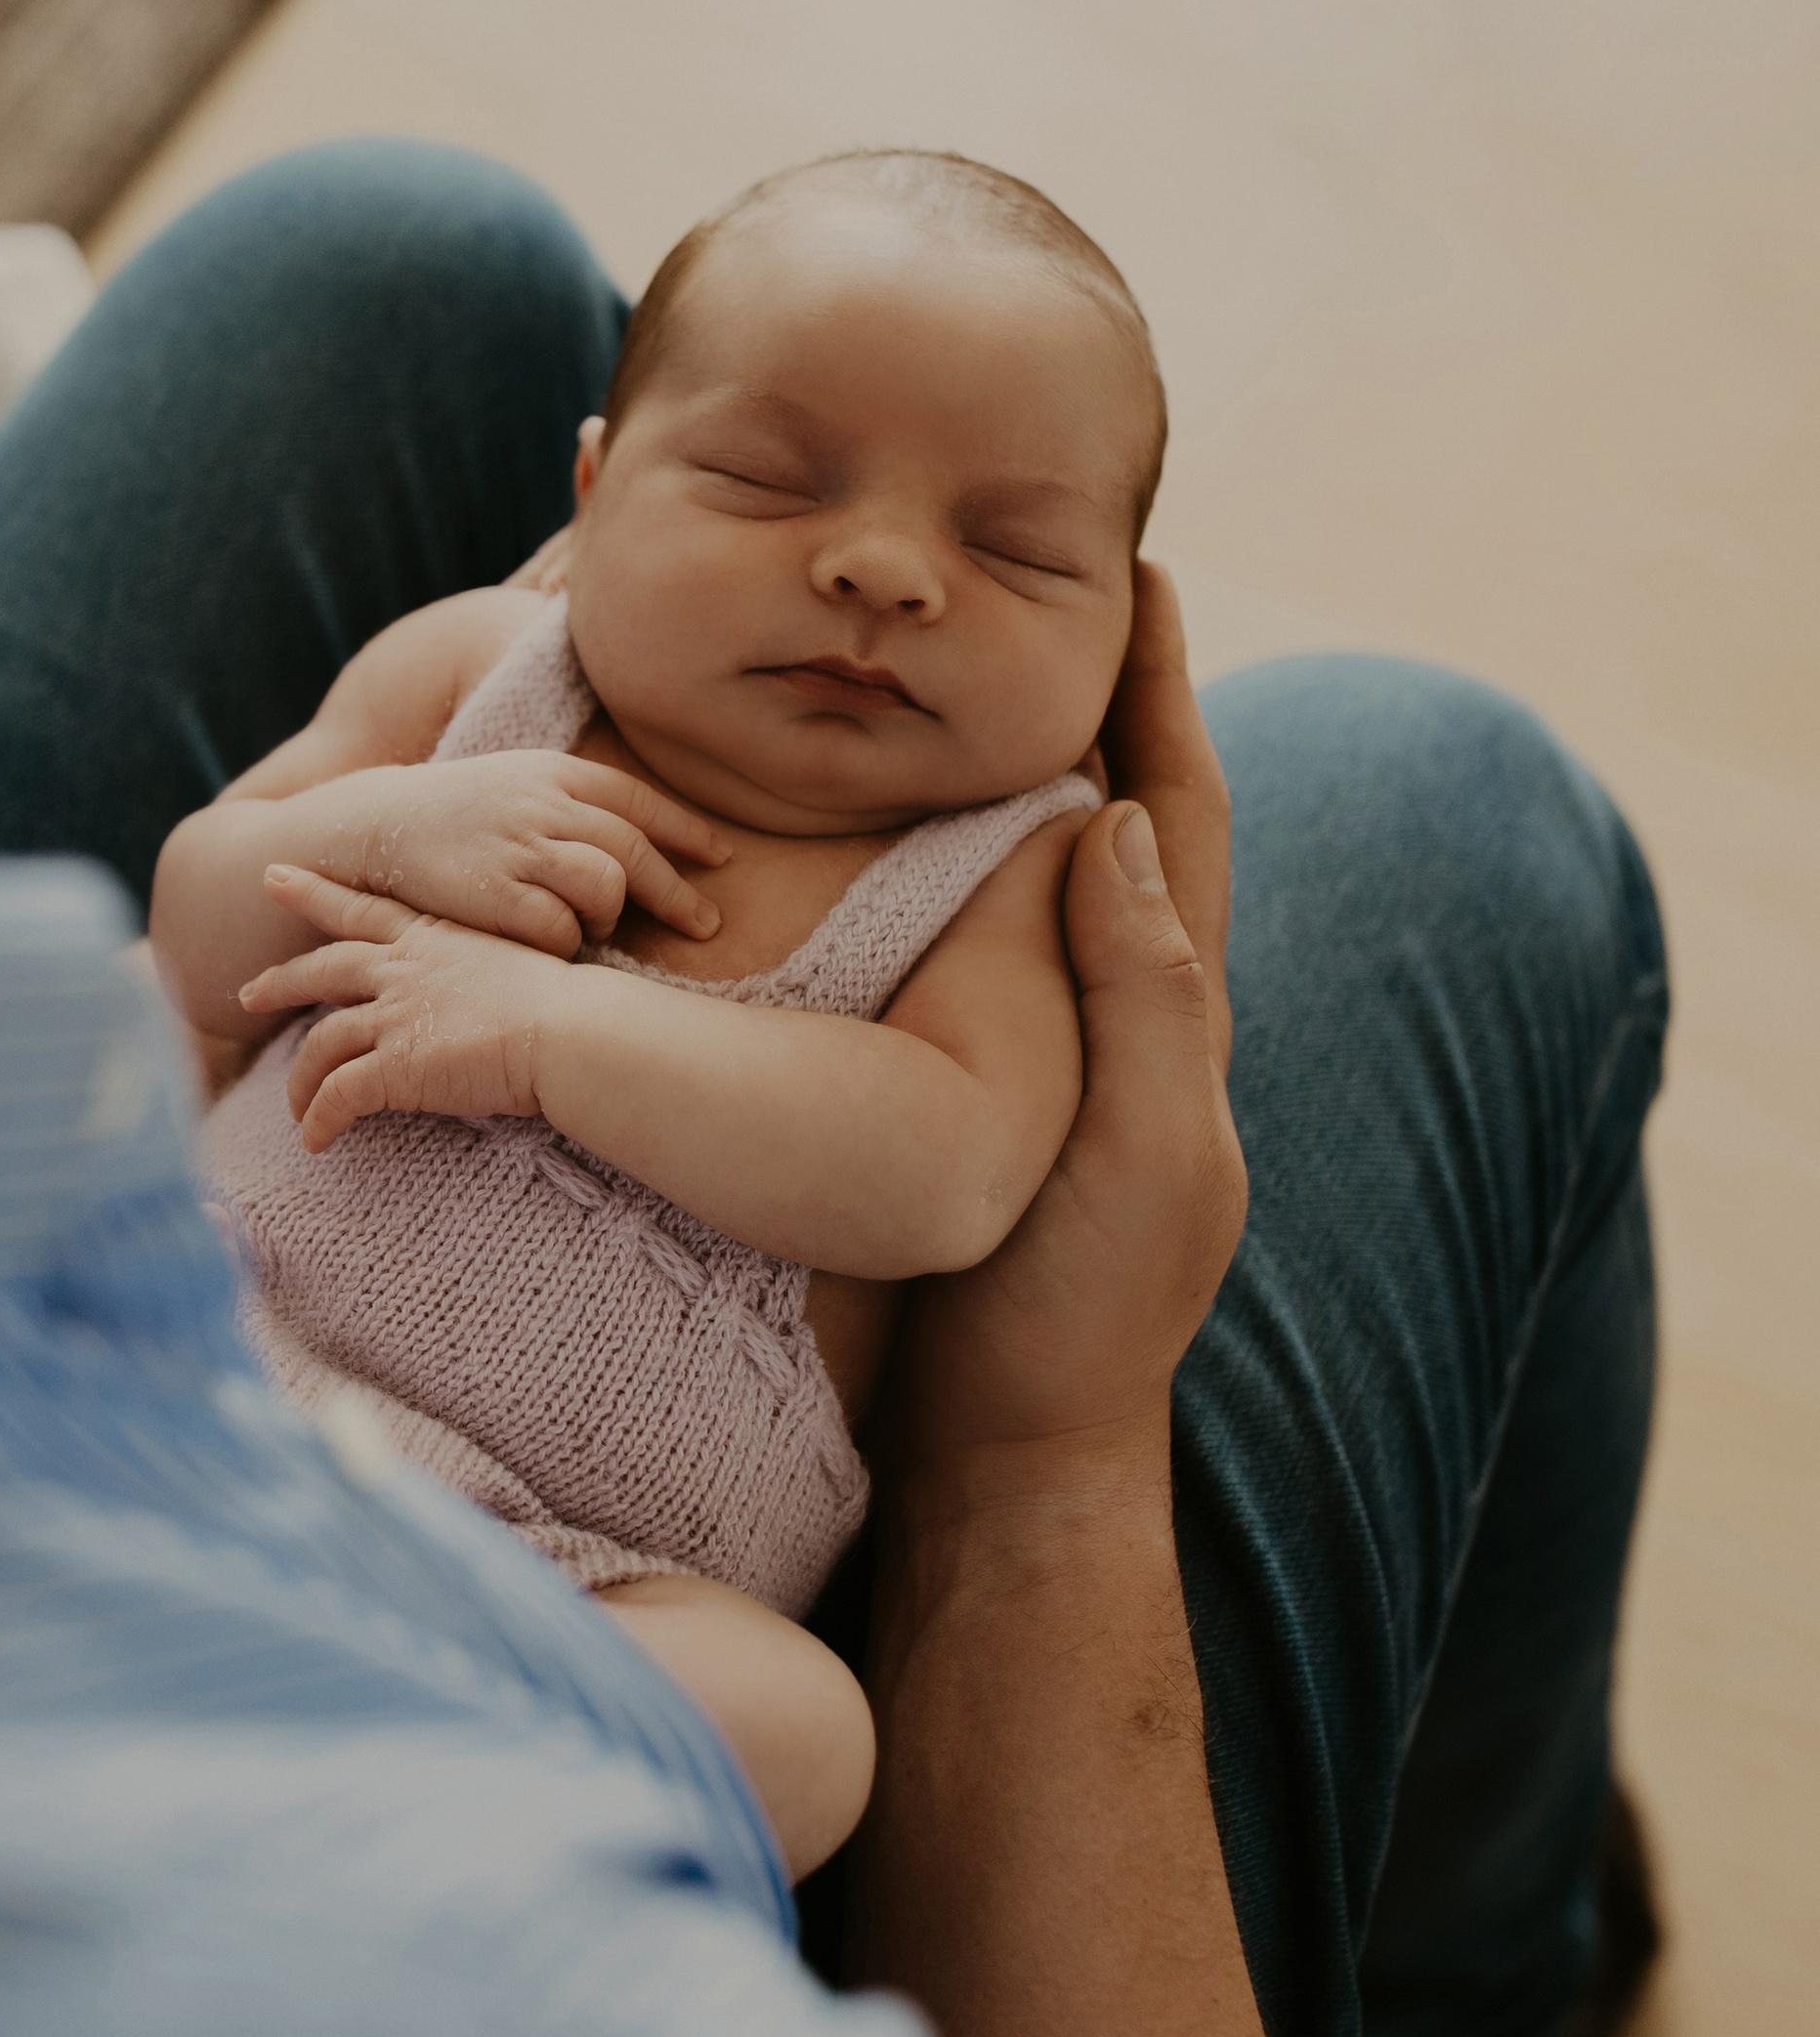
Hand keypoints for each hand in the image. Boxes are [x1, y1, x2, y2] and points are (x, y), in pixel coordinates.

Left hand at [240, 867, 572, 1149]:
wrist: (574, 1030)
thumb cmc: (570, 1005)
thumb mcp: (519, 968)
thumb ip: (484, 977)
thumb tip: (489, 999)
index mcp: (435, 938)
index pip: (362, 908)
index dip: (314, 893)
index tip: (275, 877)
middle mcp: (404, 969)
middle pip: (322, 969)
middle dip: (280, 982)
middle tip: (247, 994)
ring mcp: (395, 1016)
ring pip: (321, 1043)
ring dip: (301, 1080)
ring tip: (295, 1108)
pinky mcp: (395, 1066)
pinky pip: (337, 1096)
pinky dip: (319, 1119)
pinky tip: (315, 1141)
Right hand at [316, 751, 726, 957]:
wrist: (371, 827)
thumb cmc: (453, 817)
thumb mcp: (514, 786)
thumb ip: (572, 805)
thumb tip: (639, 843)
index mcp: (552, 772)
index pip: (637, 800)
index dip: (685, 831)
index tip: (720, 858)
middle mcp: (540, 803)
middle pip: (633, 850)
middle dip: (678, 893)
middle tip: (706, 925)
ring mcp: (515, 847)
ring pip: (605, 885)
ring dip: (611, 916)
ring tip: (595, 928)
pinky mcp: (490, 893)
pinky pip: (557, 928)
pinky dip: (565, 944)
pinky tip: (549, 945)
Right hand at [891, 584, 1244, 1491]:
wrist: (1002, 1462)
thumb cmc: (1078, 1321)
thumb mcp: (1137, 1156)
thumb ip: (1148, 997)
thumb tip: (1129, 824)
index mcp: (1176, 1015)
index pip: (1181, 814)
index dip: (1164, 691)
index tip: (1134, 573)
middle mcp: (1114, 1018)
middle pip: (1112, 821)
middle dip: (1082, 705)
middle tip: (1028, 598)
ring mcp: (1037, 1060)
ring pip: (1023, 884)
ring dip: (993, 782)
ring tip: (933, 683)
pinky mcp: (957, 1099)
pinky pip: (949, 952)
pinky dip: (922, 876)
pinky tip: (855, 846)